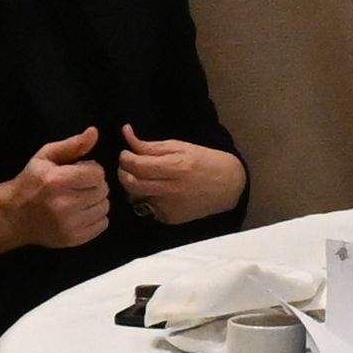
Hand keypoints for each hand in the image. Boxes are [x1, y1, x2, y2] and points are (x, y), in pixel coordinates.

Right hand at [1, 127, 113, 248]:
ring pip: (105, 207)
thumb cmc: (31, 182)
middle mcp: (64, 204)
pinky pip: (102, 224)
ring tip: (80, 199)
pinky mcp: (74, 239)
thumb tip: (94, 132)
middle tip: (79, 186)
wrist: (14, 216)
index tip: (80, 172)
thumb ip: (72, 145)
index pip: (97, 173)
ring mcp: (69, 225)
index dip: (92, 170)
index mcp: (57, 181)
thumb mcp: (45, 157)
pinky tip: (81, 212)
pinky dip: (96, 217)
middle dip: (95, 185)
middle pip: (103, 190)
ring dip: (96, 201)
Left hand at [111, 126, 246, 220]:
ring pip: (135, 198)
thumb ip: (151, 145)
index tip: (126, 153)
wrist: (228, 186)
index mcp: (176, 167)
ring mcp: (170, 207)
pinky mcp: (170, 219)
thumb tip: (126, 133)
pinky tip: (157, 191)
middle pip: (131, 184)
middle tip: (128, 166)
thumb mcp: (180, 147)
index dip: (125, 158)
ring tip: (142, 178)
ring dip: (132, 187)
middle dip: (123, 173)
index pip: (137, 165)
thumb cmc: (204, 161)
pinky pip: (147, 209)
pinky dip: (146, 199)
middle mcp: (172, 190)